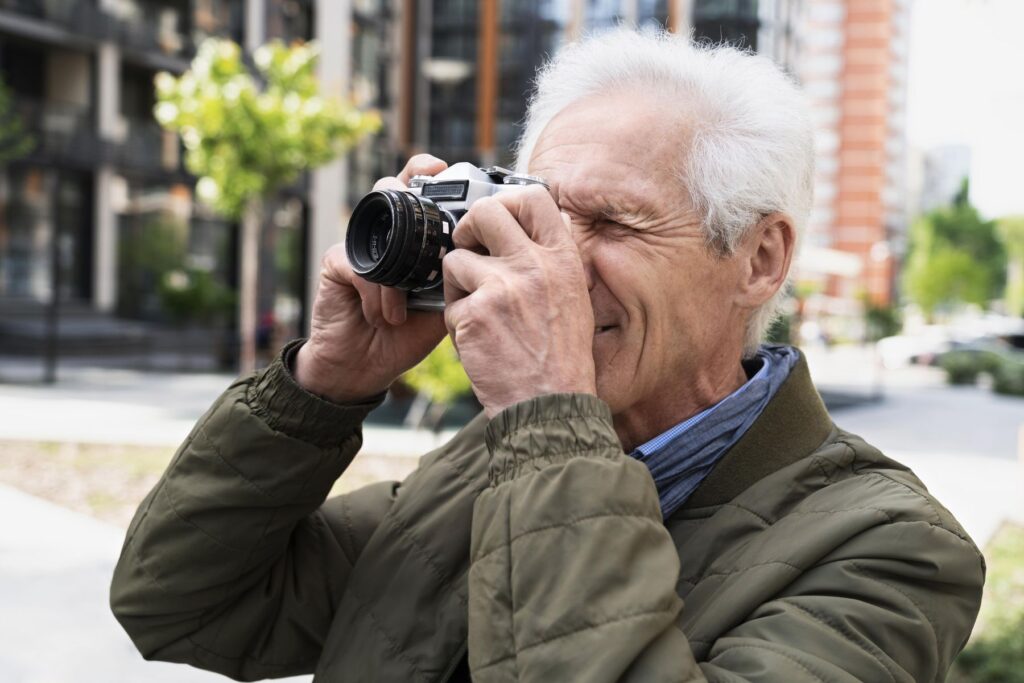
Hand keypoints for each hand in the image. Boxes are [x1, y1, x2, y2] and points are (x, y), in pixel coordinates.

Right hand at [294, 155, 449, 402]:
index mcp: (412, 236)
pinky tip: (385, 317)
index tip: (443, 169)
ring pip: (377, 223)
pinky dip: (379, 296)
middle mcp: (384, 233)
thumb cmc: (407, 334)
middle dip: (408, 196)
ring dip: (398, 270)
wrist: (366, 367)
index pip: (418, 187)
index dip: (426, 172)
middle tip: (424, 220)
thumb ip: (459, 276)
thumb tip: (492, 254)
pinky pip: (365, 267)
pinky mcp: (336, 262)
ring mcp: (358, 245)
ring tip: (406, 302)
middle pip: (392, 188)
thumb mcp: (444, 305)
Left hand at [442, 185, 596, 416]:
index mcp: (562, 260)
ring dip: (457, 285)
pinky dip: (456, 323)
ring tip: (476, 312)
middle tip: (467, 248)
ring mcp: (502, 287)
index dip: (508, 200)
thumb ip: (553, 262)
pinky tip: (477, 341)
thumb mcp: (574, 299)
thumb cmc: (561, 359)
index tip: (498, 218)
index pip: (535, 197)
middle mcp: (534, 265)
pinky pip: (448, 304)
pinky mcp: (474, 313)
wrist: (549, 405)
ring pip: (455, 260)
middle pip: (486, 212)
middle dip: (467, 227)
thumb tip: (537, 226)